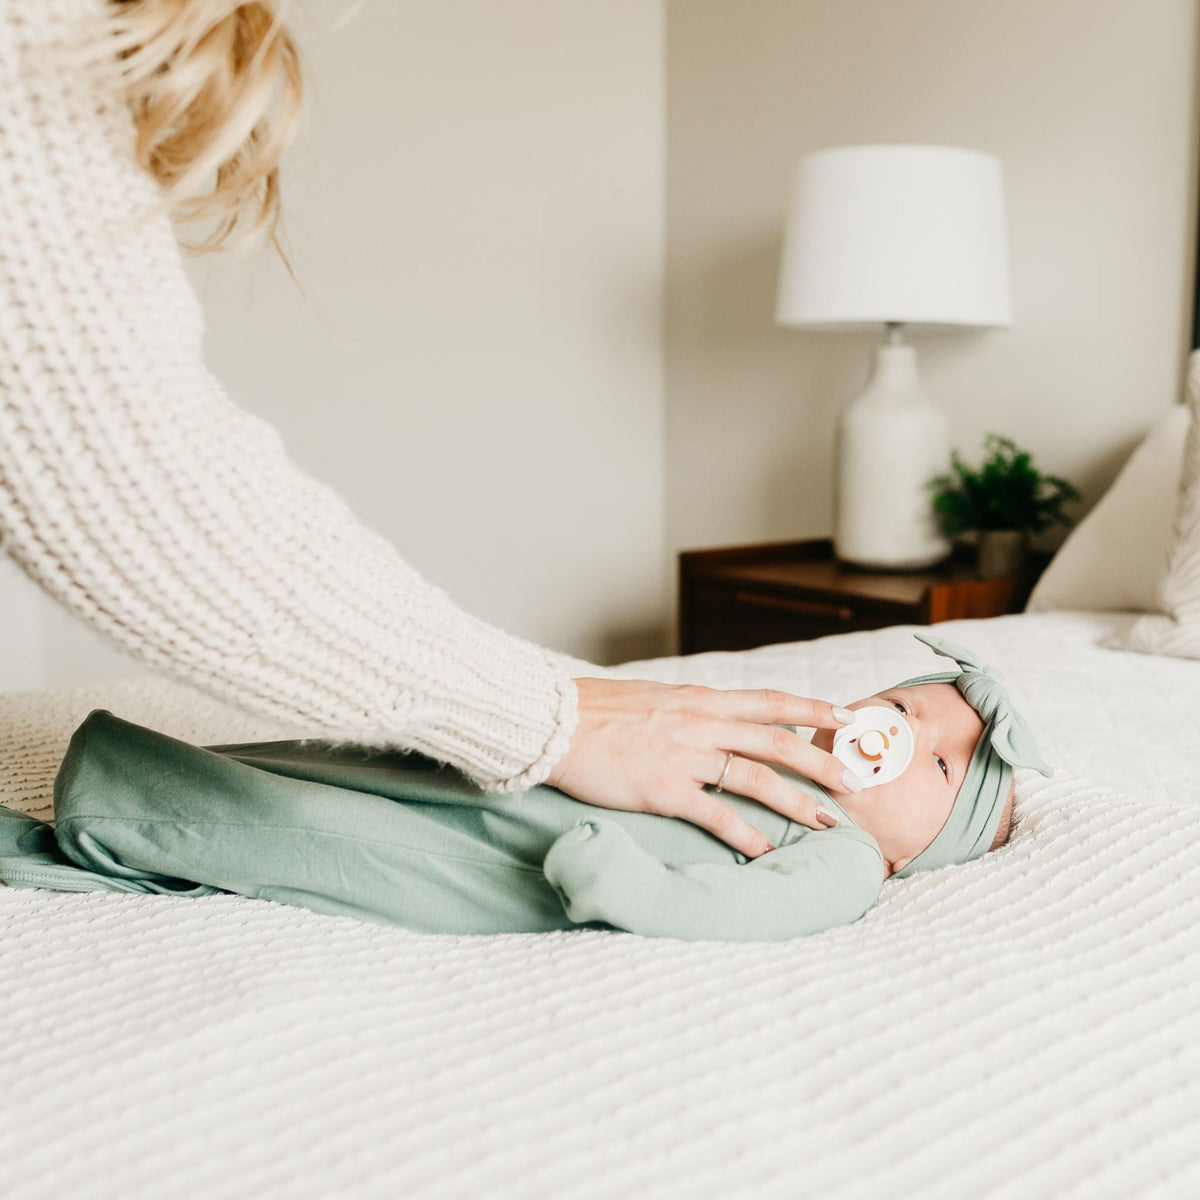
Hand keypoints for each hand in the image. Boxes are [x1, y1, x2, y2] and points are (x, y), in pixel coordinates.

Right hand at [544, 678, 859, 857]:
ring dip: (798, 801)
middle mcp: (701, 723)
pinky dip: (747, 835)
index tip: (846, 715)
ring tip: (828, 823)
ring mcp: (685, 756)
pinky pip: (716, 814)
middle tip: (854, 782)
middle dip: (821, 761)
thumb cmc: (596, 711)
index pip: (769, 700)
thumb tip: (711, 717)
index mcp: (699, 698)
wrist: (554, 722)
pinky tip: (767, 852)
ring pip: (757, 777)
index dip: (812, 707)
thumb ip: (687, 709)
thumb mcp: (652, 697)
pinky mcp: (664, 789)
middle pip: (777, 739)